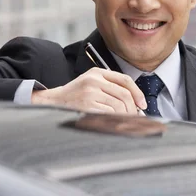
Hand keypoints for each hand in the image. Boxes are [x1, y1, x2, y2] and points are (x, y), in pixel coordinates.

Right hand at [31, 68, 146, 114]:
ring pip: (118, 106)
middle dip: (133, 108)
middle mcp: (94, 80)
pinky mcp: (87, 105)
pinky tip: (112, 123)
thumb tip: (135, 103)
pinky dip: (114, 120)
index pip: (124, 80)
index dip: (137, 93)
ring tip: (122, 121)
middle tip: (135, 117)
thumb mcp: (91, 83)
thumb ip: (110, 87)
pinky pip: (109, 114)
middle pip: (124, 94)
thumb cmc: (75, 95)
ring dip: (124, 116)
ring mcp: (90, 92)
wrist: (53, 101)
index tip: (142, 104)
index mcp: (97, 72)